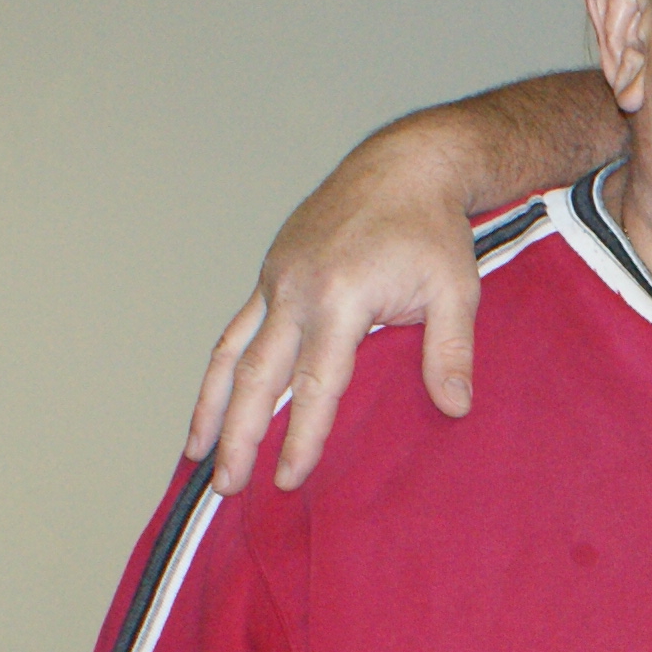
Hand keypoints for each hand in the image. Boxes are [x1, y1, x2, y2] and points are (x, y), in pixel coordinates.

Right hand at [186, 140, 491, 492]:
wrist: (404, 164)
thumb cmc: (433, 229)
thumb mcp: (456, 290)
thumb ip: (450, 351)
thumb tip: (455, 408)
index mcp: (340, 298)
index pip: (315, 385)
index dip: (300, 437)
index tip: (287, 480)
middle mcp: (295, 290)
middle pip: (255, 377)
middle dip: (237, 436)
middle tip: (226, 487)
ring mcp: (276, 279)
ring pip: (230, 353)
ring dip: (210, 407)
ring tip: (195, 455)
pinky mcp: (271, 272)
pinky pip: (236, 329)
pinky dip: (220, 368)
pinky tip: (213, 398)